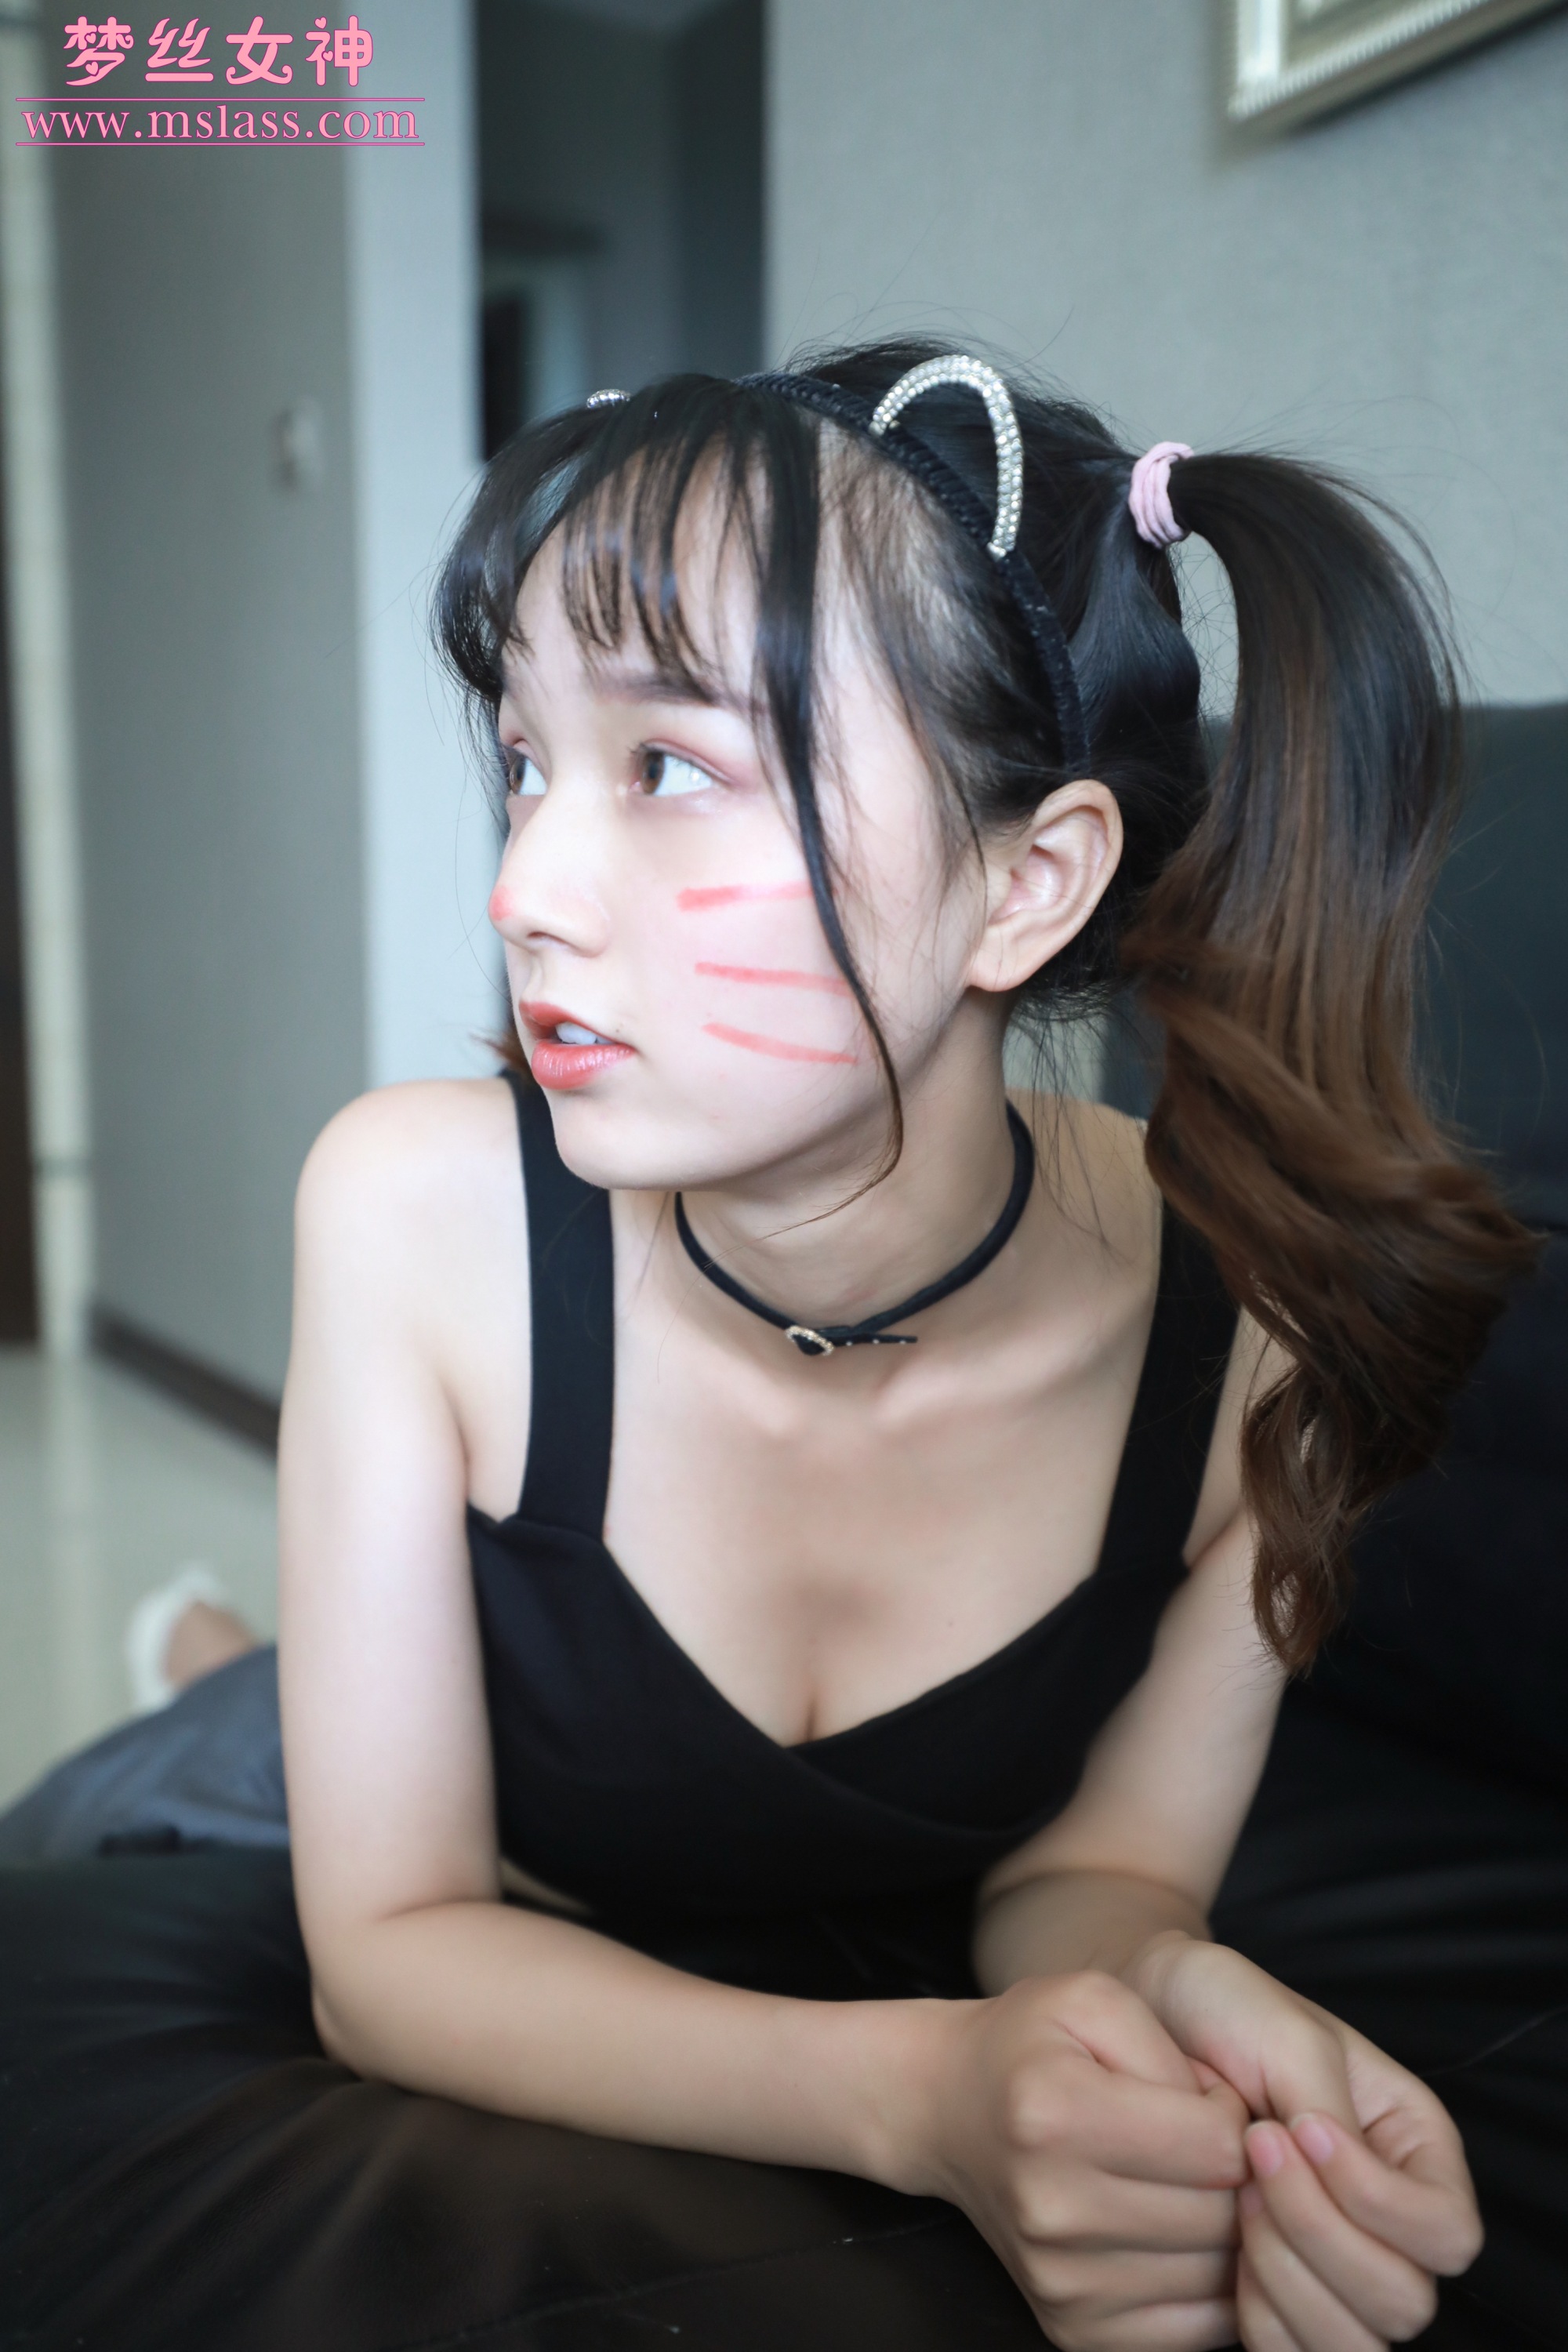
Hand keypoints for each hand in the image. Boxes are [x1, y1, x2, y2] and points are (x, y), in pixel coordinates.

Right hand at [907, 1972, 1249, 2349]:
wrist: (946, 2107)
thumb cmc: (1030, 2046)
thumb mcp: (1094, 2000)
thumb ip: (1172, 2052)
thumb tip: (1238, 2138)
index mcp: (1058, 2115)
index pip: (1217, 2147)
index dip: (1234, 2114)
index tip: (1206, 2097)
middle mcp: (1052, 2209)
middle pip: (1221, 2217)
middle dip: (1239, 2174)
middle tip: (1207, 2140)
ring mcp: (1059, 2281)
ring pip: (1214, 2276)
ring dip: (1227, 2230)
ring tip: (1193, 2183)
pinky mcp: (1070, 2328)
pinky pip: (1193, 2329)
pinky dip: (1209, 2287)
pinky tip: (1185, 2235)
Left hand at [1131, 1938, 1482, 2348]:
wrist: (1145, 2020)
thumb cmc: (1222, 2012)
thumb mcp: (1288, 2035)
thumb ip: (1330, 2107)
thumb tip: (1339, 2172)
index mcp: (1412, 2151)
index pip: (1448, 2232)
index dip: (1379, 2201)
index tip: (1301, 2131)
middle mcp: (1388, 2222)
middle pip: (1405, 2300)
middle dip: (1321, 2236)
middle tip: (1254, 2159)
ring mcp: (1336, 2268)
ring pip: (1354, 2342)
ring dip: (1290, 2281)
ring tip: (1238, 2200)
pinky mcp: (1281, 2296)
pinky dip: (1263, 2320)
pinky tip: (1227, 2255)